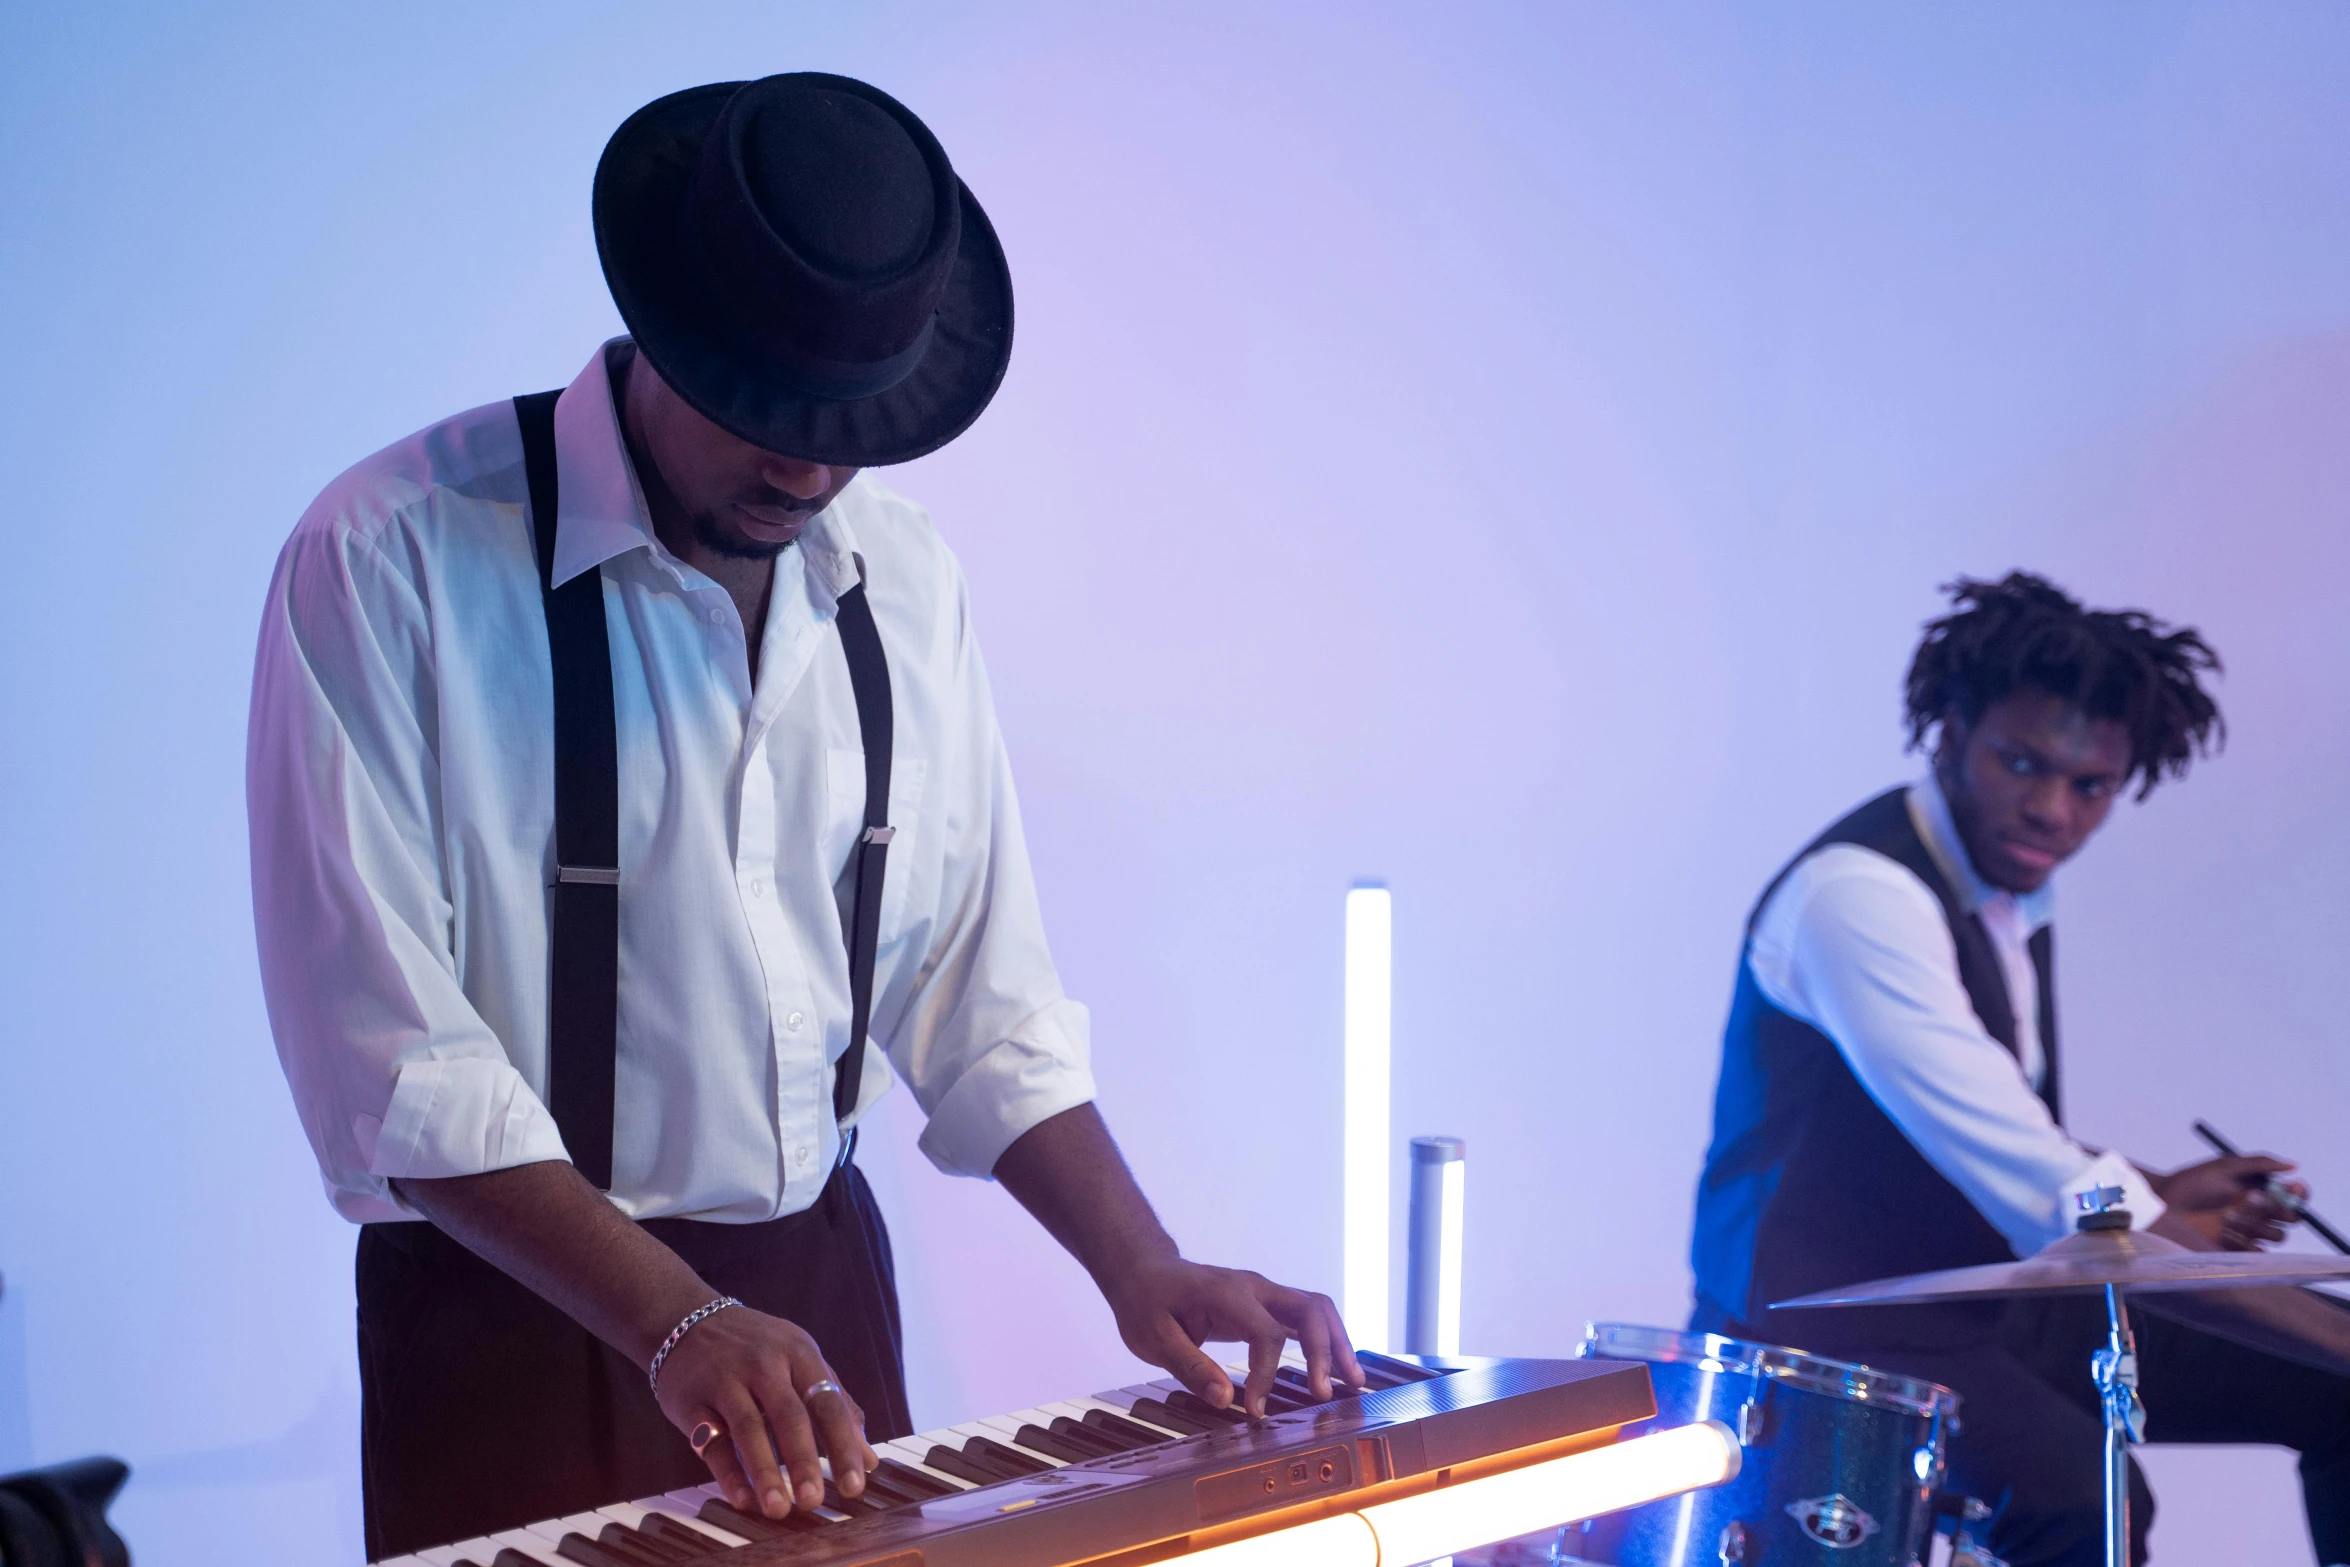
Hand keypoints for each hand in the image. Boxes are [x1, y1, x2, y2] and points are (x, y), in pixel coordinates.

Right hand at [651, 1304, 879, 1519]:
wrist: (685, 1320)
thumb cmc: (756, 1347)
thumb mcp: (800, 1358)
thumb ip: (836, 1404)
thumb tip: (869, 1459)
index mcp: (798, 1352)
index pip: (827, 1403)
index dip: (844, 1445)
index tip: (855, 1486)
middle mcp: (763, 1363)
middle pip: (789, 1415)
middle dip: (804, 1461)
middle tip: (815, 1501)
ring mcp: (725, 1380)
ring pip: (748, 1428)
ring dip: (764, 1471)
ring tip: (778, 1509)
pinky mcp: (691, 1401)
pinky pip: (711, 1440)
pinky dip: (727, 1472)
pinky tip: (743, 1499)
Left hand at [1101, 1254, 1361, 1417]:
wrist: (1144, 1271)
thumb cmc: (1146, 1301)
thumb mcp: (1153, 1337)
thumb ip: (1190, 1366)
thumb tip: (1226, 1399)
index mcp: (1227, 1293)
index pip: (1266, 1333)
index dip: (1267, 1373)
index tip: (1256, 1411)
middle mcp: (1254, 1288)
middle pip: (1309, 1310)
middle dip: (1324, 1351)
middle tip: (1325, 1394)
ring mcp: (1263, 1294)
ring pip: (1316, 1310)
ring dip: (1337, 1344)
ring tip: (1353, 1382)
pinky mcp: (1265, 1306)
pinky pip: (1306, 1318)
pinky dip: (1325, 1341)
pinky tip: (1335, 1369)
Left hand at [2152, 1155, 2306, 1250]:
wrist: (2161, 1204)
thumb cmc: (2190, 1182)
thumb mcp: (2223, 1167)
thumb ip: (2258, 1163)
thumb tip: (2294, 1165)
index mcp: (2261, 1192)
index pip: (2294, 1197)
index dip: (2299, 1194)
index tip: (2294, 1187)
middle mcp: (2259, 1214)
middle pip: (2291, 1218)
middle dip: (2280, 1209)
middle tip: (2253, 1199)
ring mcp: (2249, 1233)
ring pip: (2277, 1236)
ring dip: (2258, 1224)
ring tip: (2227, 1214)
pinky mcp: (2237, 1251)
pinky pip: (2257, 1253)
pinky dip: (2246, 1242)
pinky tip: (2224, 1231)